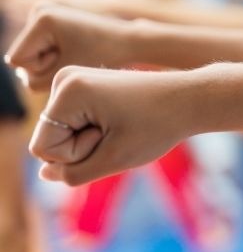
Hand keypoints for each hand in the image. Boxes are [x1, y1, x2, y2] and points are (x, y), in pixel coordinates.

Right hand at [5, 4, 138, 91]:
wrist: (127, 40)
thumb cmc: (101, 56)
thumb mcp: (64, 73)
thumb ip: (33, 81)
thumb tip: (20, 73)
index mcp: (42, 19)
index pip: (17, 60)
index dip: (40, 69)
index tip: (67, 60)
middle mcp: (40, 9)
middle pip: (22, 56)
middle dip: (45, 65)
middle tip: (73, 56)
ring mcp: (45, 11)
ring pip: (30, 53)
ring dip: (50, 61)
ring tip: (75, 52)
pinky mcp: (50, 17)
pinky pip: (38, 47)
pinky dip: (54, 54)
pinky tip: (73, 48)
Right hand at [29, 66, 194, 185]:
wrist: (190, 98)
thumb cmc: (158, 126)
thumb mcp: (113, 159)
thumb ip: (72, 173)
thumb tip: (44, 172)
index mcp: (67, 89)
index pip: (43, 149)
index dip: (77, 155)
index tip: (113, 135)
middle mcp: (64, 78)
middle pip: (50, 139)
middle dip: (83, 147)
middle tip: (121, 130)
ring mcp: (74, 80)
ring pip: (61, 134)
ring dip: (91, 140)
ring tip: (123, 125)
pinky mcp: (85, 86)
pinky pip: (73, 124)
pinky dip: (96, 131)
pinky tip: (121, 121)